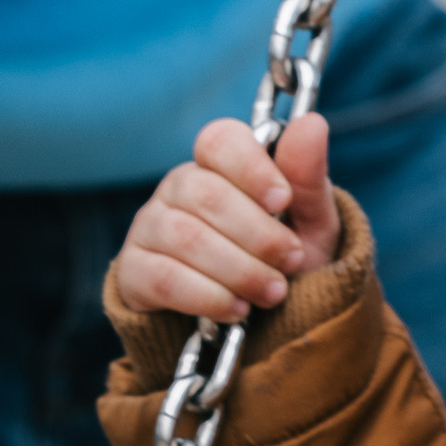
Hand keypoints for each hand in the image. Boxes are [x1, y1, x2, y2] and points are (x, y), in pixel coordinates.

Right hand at [111, 113, 340, 323]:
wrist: (262, 322)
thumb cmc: (282, 261)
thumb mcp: (310, 224)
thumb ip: (307, 178)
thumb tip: (312, 123)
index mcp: (219, 165)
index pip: (219, 141)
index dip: (251, 168)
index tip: (282, 200)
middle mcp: (178, 188)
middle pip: (206, 194)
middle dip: (258, 234)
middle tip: (291, 262)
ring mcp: (149, 227)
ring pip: (186, 238)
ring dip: (239, 270)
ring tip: (273, 292)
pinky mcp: (134, 272)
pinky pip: (164, 278)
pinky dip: (208, 296)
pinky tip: (237, 308)